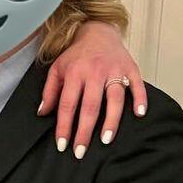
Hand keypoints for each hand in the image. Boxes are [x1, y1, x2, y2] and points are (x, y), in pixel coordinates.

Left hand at [38, 22, 146, 154]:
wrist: (97, 31)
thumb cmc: (77, 55)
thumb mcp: (57, 68)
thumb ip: (50, 91)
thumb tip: (42, 113)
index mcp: (75, 72)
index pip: (68, 104)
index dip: (64, 126)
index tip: (62, 145)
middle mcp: (95, 71)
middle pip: (90, 106)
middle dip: (85, 131)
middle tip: (81, 151)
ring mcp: (114, 69)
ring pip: (114, 98)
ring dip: (111, 120)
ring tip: (106, 140)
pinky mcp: (130, 67)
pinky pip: (137, 84)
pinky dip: (140, 98)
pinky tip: (139, 114)